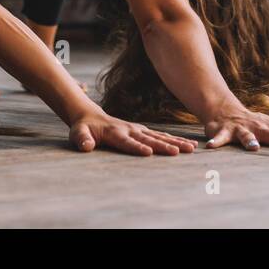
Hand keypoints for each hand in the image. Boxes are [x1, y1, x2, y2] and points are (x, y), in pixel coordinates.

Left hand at [70, 112, 197, 155]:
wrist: (91, 116)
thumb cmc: (84, 128)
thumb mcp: (77, 133)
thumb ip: (82, 139)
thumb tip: (86, 146)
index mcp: (115, 133)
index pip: (128, 142)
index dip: (137, 147)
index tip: (149, 153)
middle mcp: (130, 130)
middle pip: (149, 139)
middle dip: (164, 146)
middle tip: (178, 152)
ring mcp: (138, 130)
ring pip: (160, 136)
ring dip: (176, 142)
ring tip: (191, 148)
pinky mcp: (143, 131)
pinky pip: (162, 135)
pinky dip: (176, 140)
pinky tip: (189, 145)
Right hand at [205, 109, 268, 150]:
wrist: (223, 109)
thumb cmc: (253, 121)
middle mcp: (259, 126)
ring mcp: (241, 128)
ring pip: (247, 135)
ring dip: (250, 141)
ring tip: (254, 148)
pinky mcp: (223, 131)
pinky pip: (219, 138)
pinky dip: (216, 142)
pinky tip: (211, 148)